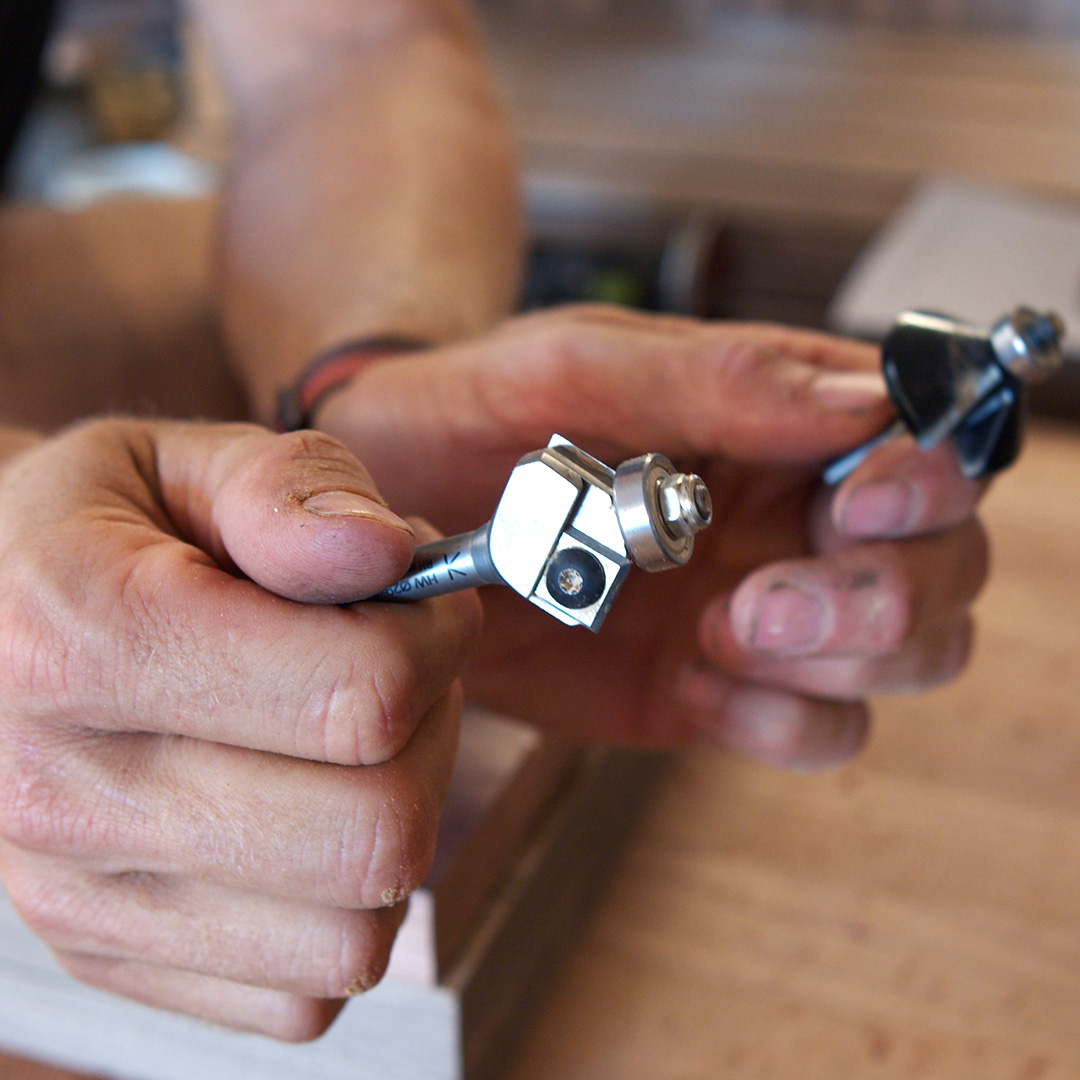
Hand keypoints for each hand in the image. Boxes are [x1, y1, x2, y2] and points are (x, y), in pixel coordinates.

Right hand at [0, 420, 480, 1037]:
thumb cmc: (102, 536)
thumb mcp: (187, 463)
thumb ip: (292, 491)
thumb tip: (390, 554)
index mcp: (79, 638)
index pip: (359, 692)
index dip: (434, 635)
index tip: (422, 601)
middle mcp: (64, 792)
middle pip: (375, 829)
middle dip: (428, 734)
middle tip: (392, 671)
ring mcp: (84, 899)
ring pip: (357, 932)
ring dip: (395, 825)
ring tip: (346, 743)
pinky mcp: (116, 963)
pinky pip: (307, 995)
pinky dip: (343, 910)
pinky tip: (306, 815)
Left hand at [316, 304, 987, 767]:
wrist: (393, 502)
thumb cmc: (477, 411)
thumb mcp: (576, 366)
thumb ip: (713, 376)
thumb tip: (862, 405)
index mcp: (776, 420)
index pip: (925, 447)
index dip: (923, 482)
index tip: (861, 503)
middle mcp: (788, 516)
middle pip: (941, 567)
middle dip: (885, 595)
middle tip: (765, 597)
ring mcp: (757, 608)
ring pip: (900, 656)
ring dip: (838, 660)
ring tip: (719, 632)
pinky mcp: (712, 689)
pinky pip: (810, 729)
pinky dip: (781, 722)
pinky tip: (701, 686)